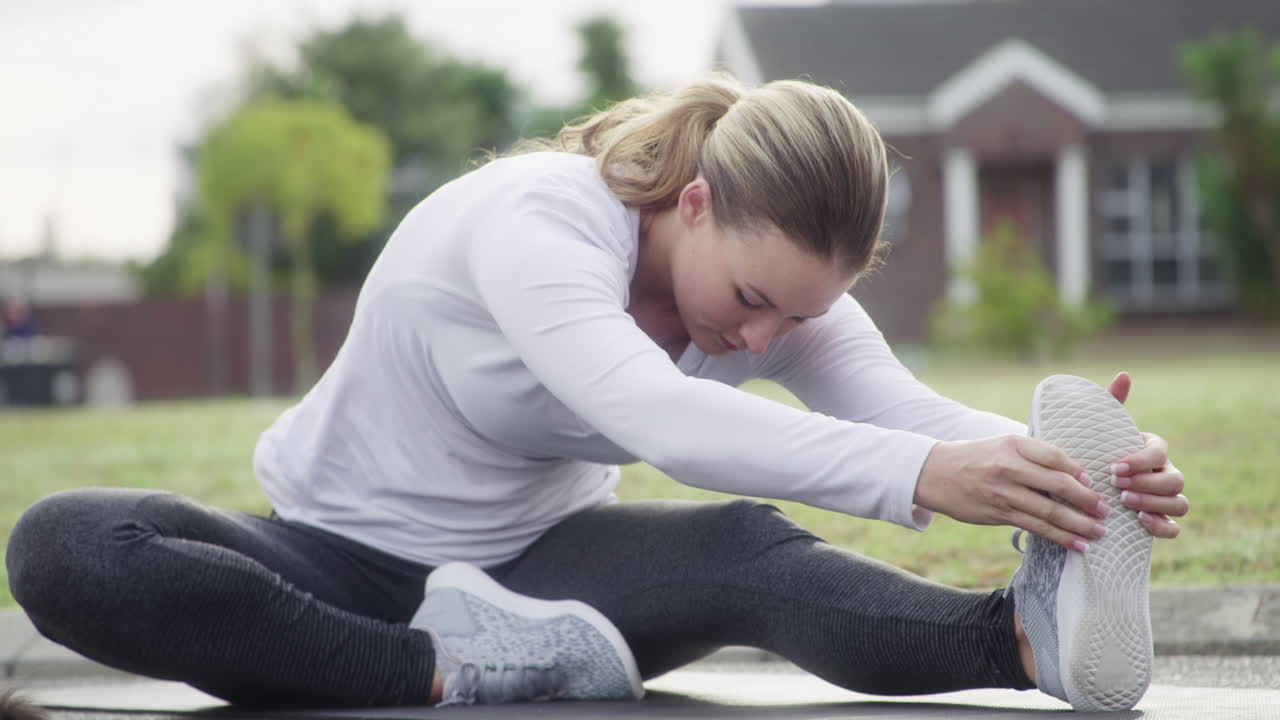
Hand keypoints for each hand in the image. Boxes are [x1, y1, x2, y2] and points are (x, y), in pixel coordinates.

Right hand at [915, 435, 1107, 552]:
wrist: (934, 473)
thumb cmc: (975, 458)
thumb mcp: (1002, 445)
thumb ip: (1032, 456)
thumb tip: (1071, 473)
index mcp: (1014, 444)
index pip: (1056, 456)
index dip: (1078, 470)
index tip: (1094, 482)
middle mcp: (1010, 467)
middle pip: (1059, 485)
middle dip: (1087, 501)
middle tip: (1105, 511)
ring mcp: (1004, 492)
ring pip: (1050, 511)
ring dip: (1079, 525)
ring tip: (1098, 533)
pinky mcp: (998, 513)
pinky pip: (1035, 528)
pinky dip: (1059, 538)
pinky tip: (1076, 544)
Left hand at [1106, 372, 1187, 538]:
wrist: (1084, 484)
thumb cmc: (1095, 452)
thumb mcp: (1099, 430)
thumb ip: (1110, 404)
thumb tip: (1124, 375)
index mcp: (1153, 450)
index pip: (1160, 452)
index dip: (1141, 461)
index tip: (1113, 467)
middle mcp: (1164, 474)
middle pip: (1176, 480)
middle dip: (1148, 484)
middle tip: (1117, 486)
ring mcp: (1165, 499)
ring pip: (1180, 503)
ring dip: (1155, 504)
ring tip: (1125, 503)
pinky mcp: (1160, 521)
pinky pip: (1175, 528)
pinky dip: (1163, 527)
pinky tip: (1141, 523)